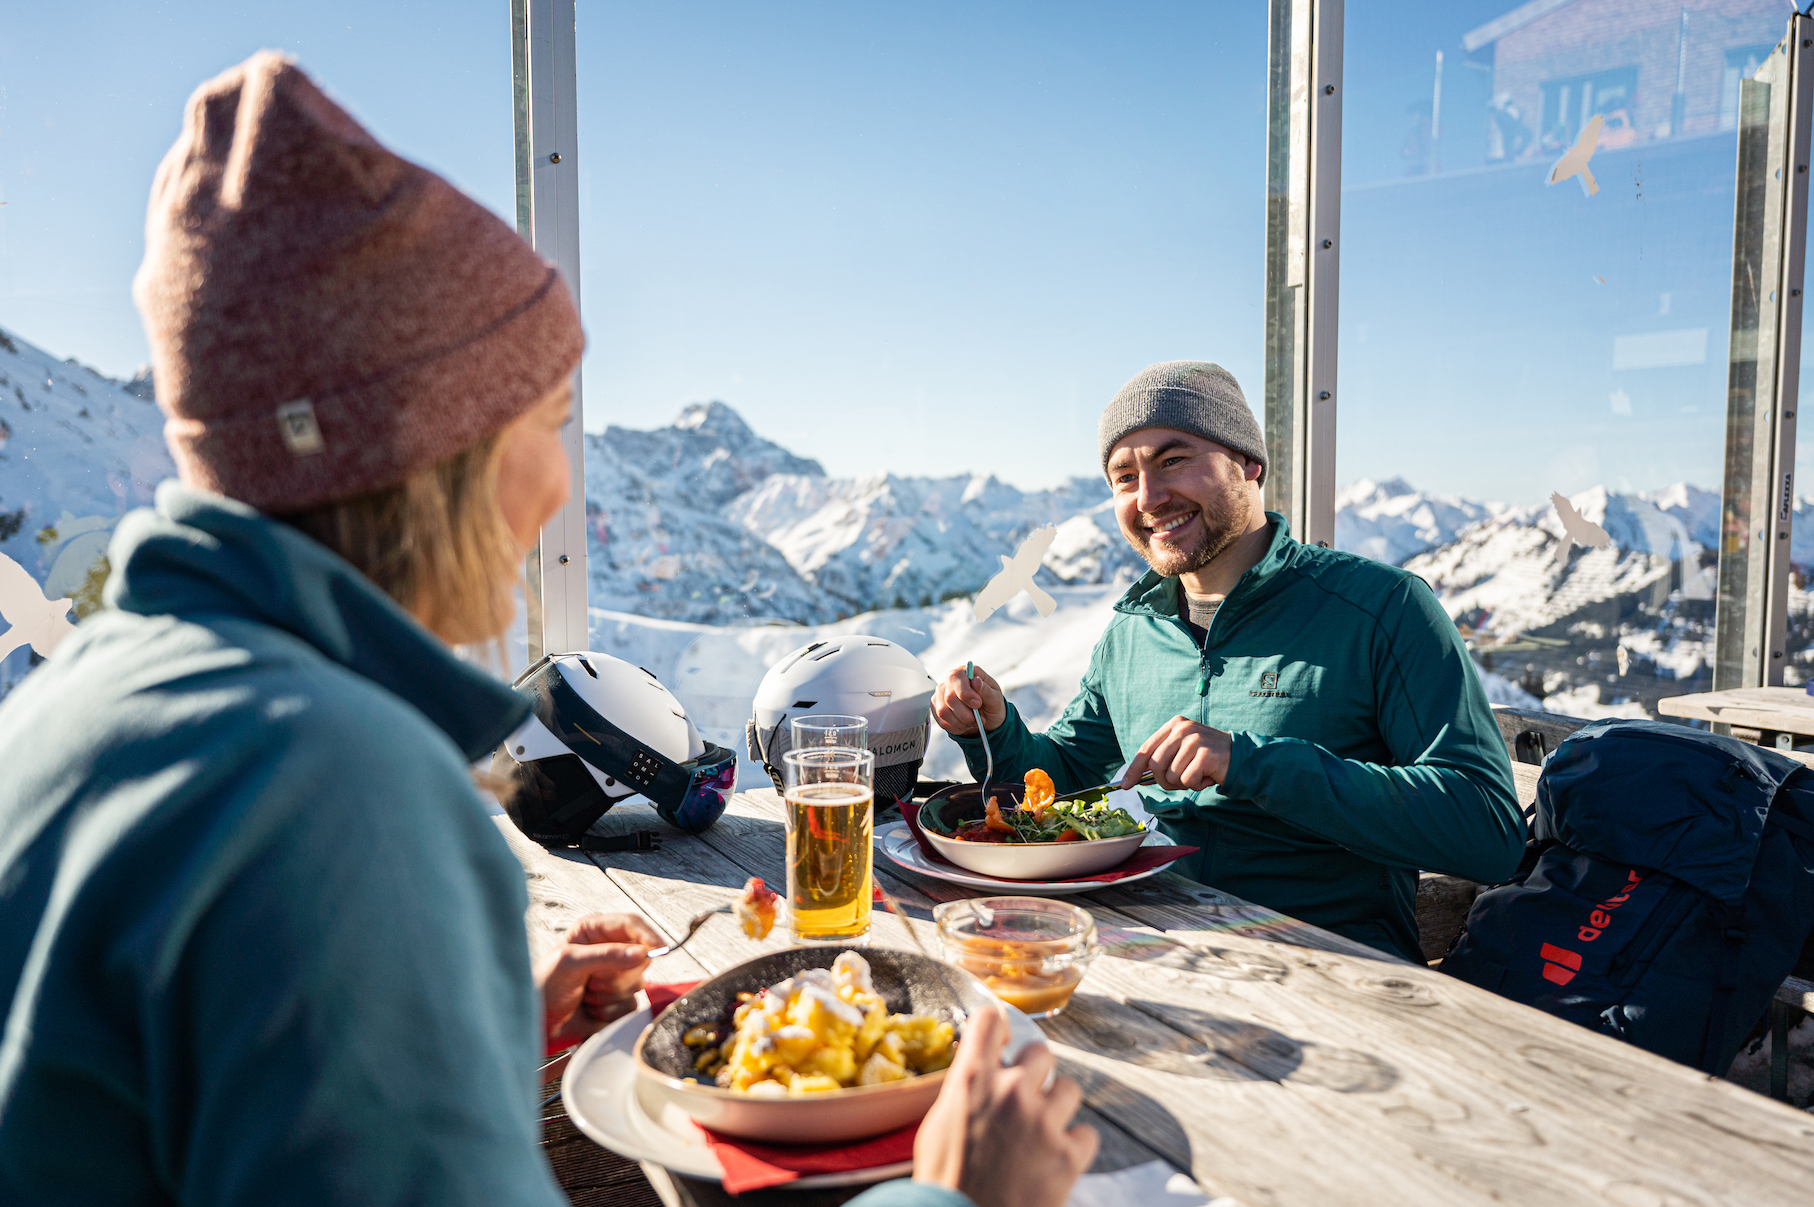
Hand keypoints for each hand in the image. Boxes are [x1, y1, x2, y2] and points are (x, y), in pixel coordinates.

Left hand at [535, 912, 661, 1049]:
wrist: (537, 1022)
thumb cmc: (543, 986)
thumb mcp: (569, 963)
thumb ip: (606, 956)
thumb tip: (641, 952)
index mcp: (595, 931)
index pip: (632, 925)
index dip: (648, 935)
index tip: (659, 948)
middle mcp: (609, 950)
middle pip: (641, 957)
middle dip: (618, 975)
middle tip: (591, 981)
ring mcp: (616, 976)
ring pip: (638, 983)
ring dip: (610, 995)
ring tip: (586, 994)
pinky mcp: (618, 1000)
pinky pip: (631, 1006)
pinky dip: (610, 1011)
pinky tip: (590, 1009)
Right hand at [913, 1006, 1097, 1206]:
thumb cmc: (946, 1182)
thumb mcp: (937, 1126)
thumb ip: (964, 1092)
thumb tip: (977, 1074)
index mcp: (972, 1080)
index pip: (990, 1021)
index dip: (999, 1028)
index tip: (1005, 1040)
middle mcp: (1011, 1091)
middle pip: (1040, 1051)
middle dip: (1034, 1073)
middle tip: (1024, 1099)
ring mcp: (1043, 1121)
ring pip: (1069, 1089)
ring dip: (1057, 1108)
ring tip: (1040, 1134)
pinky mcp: (1068, 1154)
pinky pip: (1086, 1134)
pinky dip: (1074, 1147)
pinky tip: (1054, 1160)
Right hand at [931, 664, 1006, 736]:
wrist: (987, 716)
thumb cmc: (991, 702)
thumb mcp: (995, 697)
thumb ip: (985, 690)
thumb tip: (976, 680)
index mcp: (965, 672)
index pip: (956, 677)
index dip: (965, 692)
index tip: (977, 704)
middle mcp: (950, 681)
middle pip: (949, 698)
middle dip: (965, 713)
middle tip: (978, 719)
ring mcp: (941, 694)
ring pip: (943, 711)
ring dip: (961, 722)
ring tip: (973, 722)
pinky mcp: (937, 707)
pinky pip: (942, 721)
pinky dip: (956, 727)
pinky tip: (965, 725)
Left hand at [1123, 716, 1231, 791]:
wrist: (1240, 757)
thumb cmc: (1206, 757)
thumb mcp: (1182, 750)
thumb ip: (1162, 757)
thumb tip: (1134, 777)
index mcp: (1174, 725)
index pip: (1146, 749)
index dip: (1134, 769)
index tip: (1126, 785)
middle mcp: (1182, 729)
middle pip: (1156, 766)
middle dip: (1165, 781)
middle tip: (1181, 780)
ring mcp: (1194, 740)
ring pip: (1171, 776)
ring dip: (1183, 783)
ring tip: (1198, 774)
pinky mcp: (1205, 754)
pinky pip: (1188, 781)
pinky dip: (1196, 785)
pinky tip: (1207, 776)